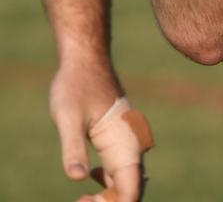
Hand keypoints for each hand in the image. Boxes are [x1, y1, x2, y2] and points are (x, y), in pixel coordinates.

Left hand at [49, 60, 152, 200]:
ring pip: (127, 180)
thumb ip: (73, 147)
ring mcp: (126, 140)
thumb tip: (77, 177)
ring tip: (83, 198)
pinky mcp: (118, 138)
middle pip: (131, 188)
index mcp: (124, 141)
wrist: (85, 58)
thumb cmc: (76, 84)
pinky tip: (91, 177)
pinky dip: (108, 182)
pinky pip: (120, 168)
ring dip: (109, 196)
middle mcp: (131, 143)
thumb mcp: (68, 116)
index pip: (132, 187)